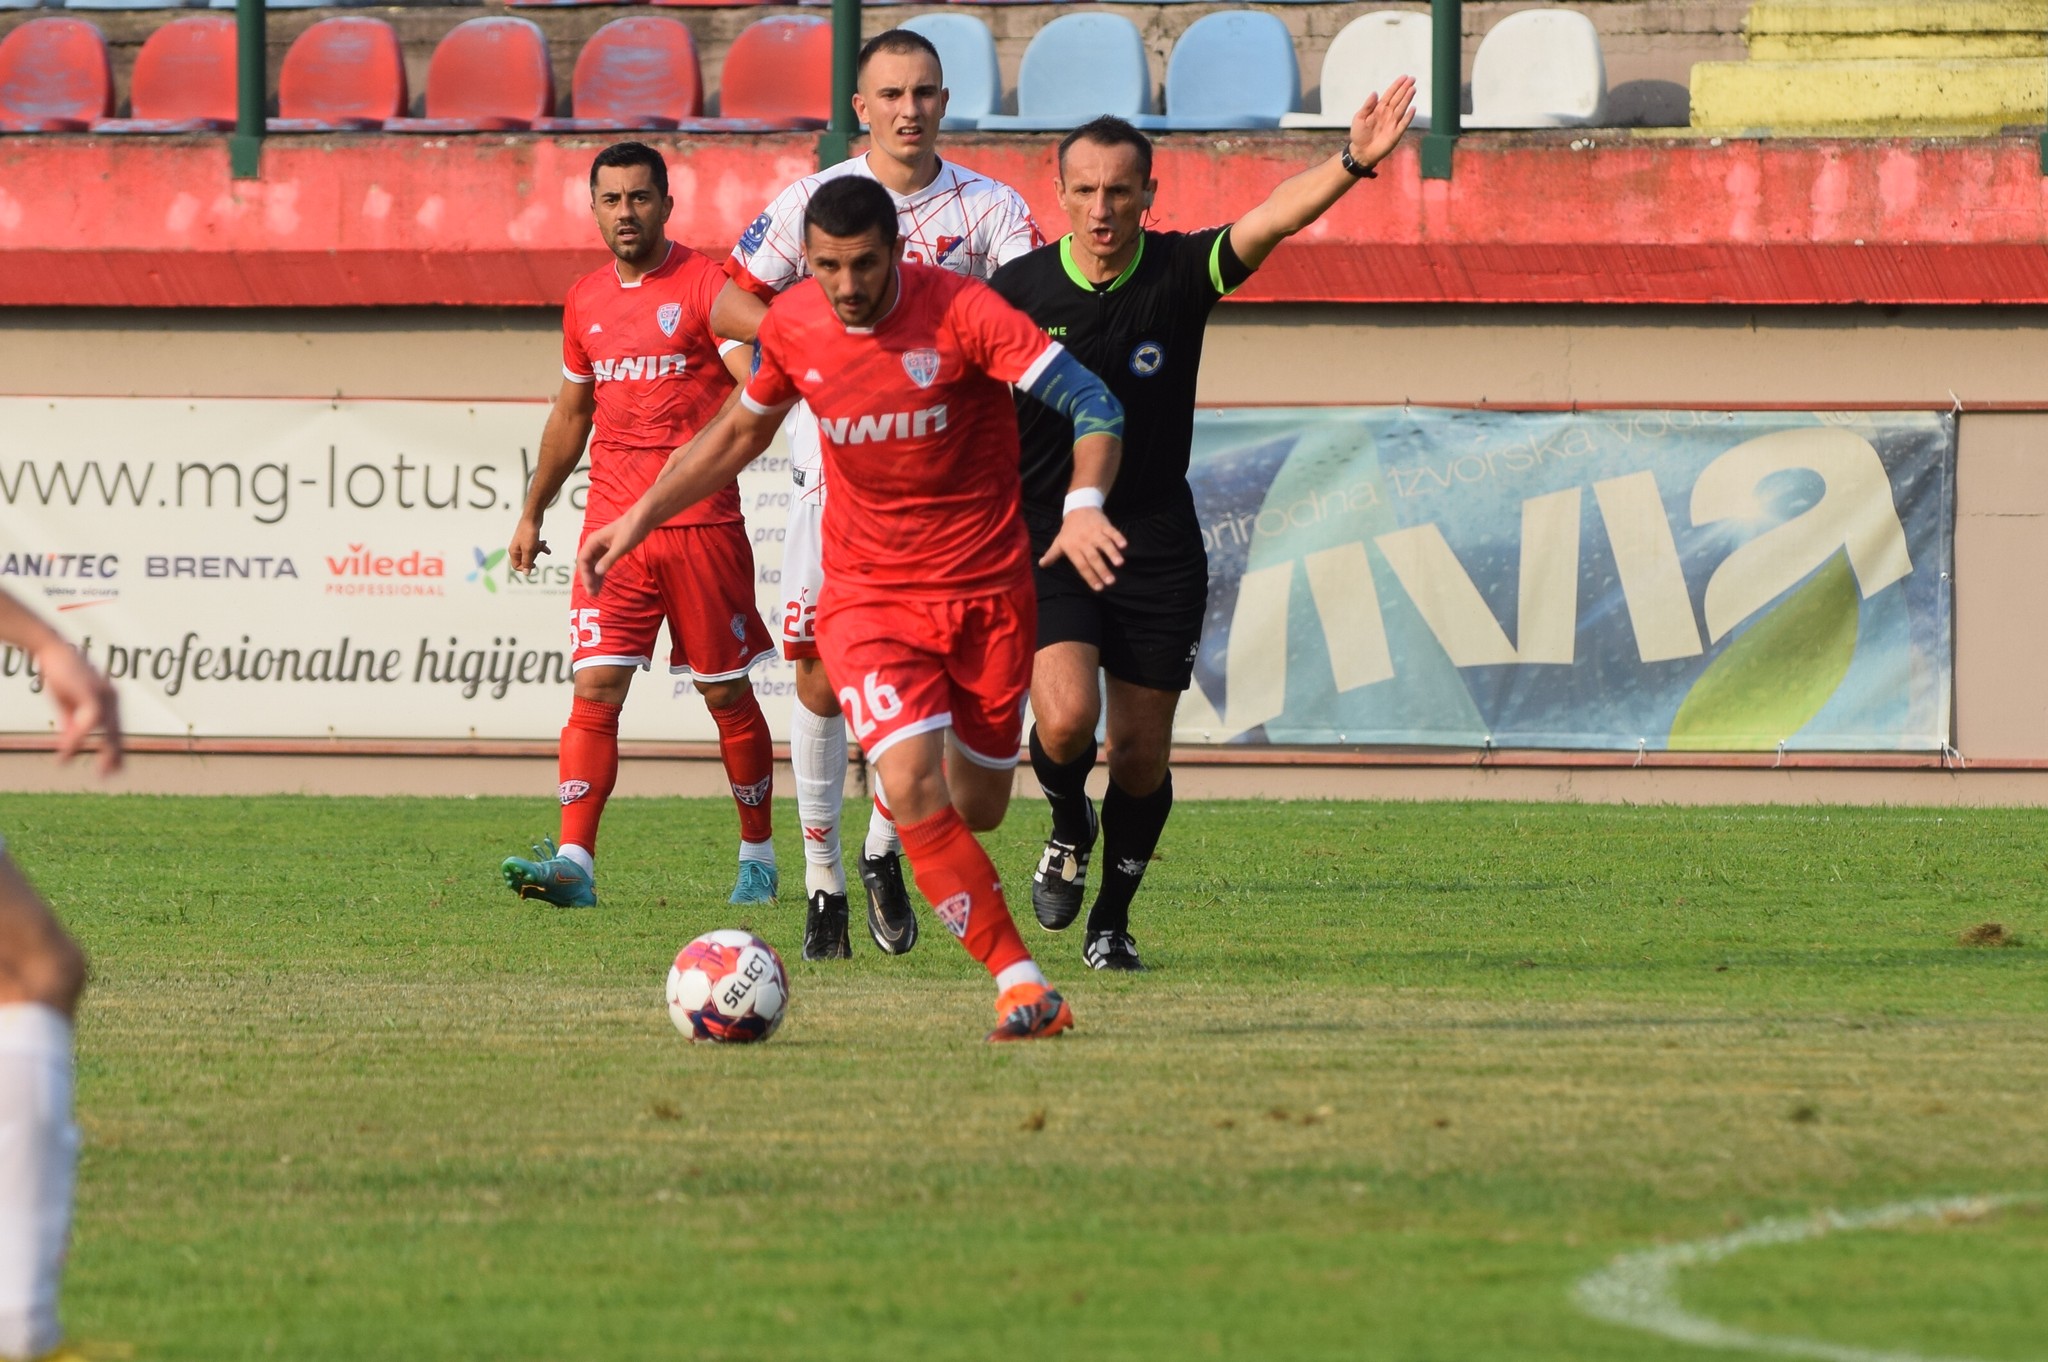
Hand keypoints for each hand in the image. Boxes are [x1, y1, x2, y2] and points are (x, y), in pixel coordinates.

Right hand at [35, 640, 120, 775]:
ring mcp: (105, 695)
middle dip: (116, 756)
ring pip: (111, 730)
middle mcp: (113, 698)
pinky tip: (69, 750)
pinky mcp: (92, 692)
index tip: (113, 770)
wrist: (49, 648)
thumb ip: (72, 723)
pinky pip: (92, 721)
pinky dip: (81, 738)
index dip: (116, 750)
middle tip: (109, 776)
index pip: (117, 730)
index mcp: (109, 701)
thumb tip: (72, 746)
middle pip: (119, 733)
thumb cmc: (59, 673)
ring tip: (100, 771)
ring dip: (105, 752)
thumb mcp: (67, 703)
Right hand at [507, 517, 547, 574]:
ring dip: (538, 550)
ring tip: (541, 544)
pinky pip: (535, 547)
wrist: (532, 517)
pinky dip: (541, 546)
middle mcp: (517, 548)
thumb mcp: (529, 549)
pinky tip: (545, 543)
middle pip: (526, 560)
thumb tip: (527, 574)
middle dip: (533, 556)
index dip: (525, 567)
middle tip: (536, 549)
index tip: (534, 564)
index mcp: (513, 551)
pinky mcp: (529, 539)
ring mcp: (523, 543)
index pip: (516, 566)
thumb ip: (527, 562)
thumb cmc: (529, 533)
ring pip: (532, 553)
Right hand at [577, 516, 636, 596]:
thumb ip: (608, 559)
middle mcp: (595, 544)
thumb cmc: (631, 530)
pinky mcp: (610, 550)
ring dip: (594, 578)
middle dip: (589, 579)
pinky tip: (602, 582)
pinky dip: (601, 573)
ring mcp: (602, 547)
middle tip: (593, 594)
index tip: (591, 588)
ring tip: (596, 592)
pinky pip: (601, 563)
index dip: (585, 575)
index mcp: (593, 541)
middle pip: (587, 564)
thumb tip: (597, 572)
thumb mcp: (620, 546)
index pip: (583, 560)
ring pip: (593, 565)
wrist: (642, 519)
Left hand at [1039, 506, 1126, 591]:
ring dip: (1112, 553)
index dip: (1090, 577)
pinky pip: (1112, 531)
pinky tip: (1124, 545)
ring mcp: (1094, 532)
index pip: (1081, 565)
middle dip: (1102, 570)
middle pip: (1093, 557)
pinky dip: (1118, 537)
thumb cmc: (1069, 529)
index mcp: (1072, 548)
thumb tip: (1042, 564)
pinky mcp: (1103, 525)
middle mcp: (1083, 541)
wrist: (1078, 507)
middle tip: (1110, 582)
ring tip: (1119, 564)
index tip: (1098, 588)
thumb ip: (1052, 554)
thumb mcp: (1059, 541)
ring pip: (1104, 544)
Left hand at [1348, 74, 1417, 170]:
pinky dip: (1408, 117)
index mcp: (1379, 109)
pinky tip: (1413, 109)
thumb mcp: (1359, 118)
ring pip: (1402, 108)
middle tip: (1412, 79)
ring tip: (1413, 89)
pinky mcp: (1395, 134)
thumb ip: (1367, 106)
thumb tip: (1375, 93)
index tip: (1404, 77)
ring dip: (1407, 99)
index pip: (1390, 94)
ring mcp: (1392, 123)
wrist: (1361, 152)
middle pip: (1398, 99)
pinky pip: (1403, 124)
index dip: (1397, 85)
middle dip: (1405, 89)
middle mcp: (1387, 114)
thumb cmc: (1359, 135)